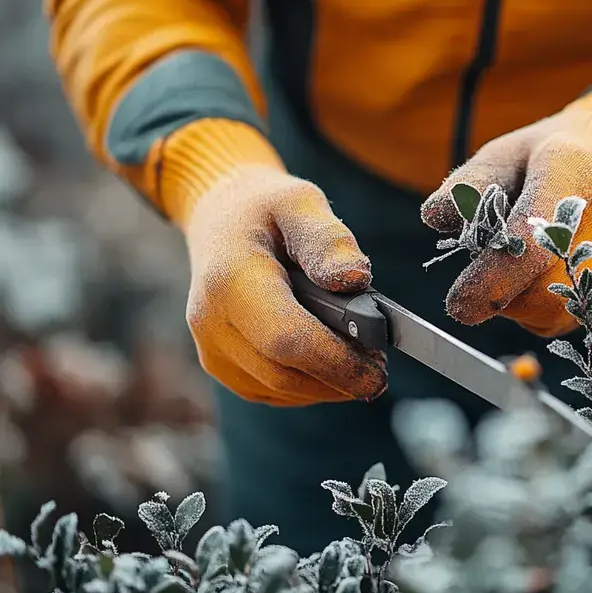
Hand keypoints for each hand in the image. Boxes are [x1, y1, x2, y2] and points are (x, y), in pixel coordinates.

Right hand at [179, 165, 387, 405]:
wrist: (219, 220)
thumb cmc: (266, 209)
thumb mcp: (300, 201)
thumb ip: (328, 238)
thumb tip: (355, 279)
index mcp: (231, 280)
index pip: (287, 339)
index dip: (336, 362)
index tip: (380, 369)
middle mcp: (211, 322)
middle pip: (285, 373)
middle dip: (340, 377)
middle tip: (380, 365)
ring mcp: (211, 348)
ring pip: (281, 389)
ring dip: (328, 384)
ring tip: (360, 358)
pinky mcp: (221, 366)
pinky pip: (272, 391)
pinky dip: (309, 385)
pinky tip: (330, 362)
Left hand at [420, 86, 591, 336]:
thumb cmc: (554, 155)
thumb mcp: (506, 152)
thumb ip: (468, 185)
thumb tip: (435, 217)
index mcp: (571, 173)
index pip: (528, 246)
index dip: (488, 284)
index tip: (459, 305)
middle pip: (548, 294)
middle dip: (507, 301)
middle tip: (493, 280)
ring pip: (570, 315)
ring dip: (535, 308)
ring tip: (530, 273)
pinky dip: (568, 309)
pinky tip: (565, 274)